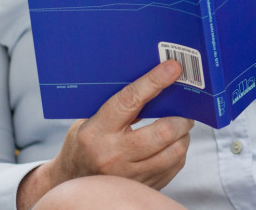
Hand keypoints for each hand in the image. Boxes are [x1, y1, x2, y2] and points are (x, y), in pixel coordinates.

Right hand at [17, 60, 191, 207]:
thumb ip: (119, 108)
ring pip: (173, 152)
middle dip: (181, 118)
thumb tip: (156, 84)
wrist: (70, 182)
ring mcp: (128, 175)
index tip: (173, 68)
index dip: (154, 82)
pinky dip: (179, 153)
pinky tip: (173, 145)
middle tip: (186, 111)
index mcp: (97, 131)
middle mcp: (113, 155)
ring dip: (183, 136)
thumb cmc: (84, 144)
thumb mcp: (91, 121)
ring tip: (181, 128)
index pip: (130, 101)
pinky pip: (173, 167)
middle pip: (161, 132)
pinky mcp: (141, 186)